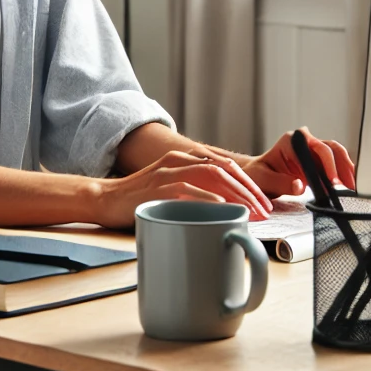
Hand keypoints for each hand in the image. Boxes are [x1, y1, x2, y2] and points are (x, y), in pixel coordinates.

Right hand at [96, 149, 272, 228]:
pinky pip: (189, 189)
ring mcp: (169, 171)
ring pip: (213, 177)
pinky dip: (208, 197)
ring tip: (251, 212)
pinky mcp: (158, 186)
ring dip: (237, 195)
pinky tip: (222, 206)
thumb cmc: (140, 199)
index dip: (249, 183)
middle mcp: (180, 159)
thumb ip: (194, 192)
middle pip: (225, 170)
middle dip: (250, 191)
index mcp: (186, 158)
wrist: (105, 198)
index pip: (226, 166)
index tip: (264, 202)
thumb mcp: (171, 189)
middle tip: (265, 211)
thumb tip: (226, 210)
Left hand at [244, 127, 355, 198]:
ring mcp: (312, 152)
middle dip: (342, 166)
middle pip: (331, 148)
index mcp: (291, 141)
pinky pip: (335, 166)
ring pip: (336, 155)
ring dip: (346, 170)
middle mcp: (305, 142)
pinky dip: (343, 175)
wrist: (257, 176)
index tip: (333, 181)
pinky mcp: (317, 163)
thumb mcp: (262, 178)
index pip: (316, 148)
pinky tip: (349, 186)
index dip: (327, 164)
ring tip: (353, 188)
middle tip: (348, 186)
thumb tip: (299, 185)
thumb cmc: (257, 174)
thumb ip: (280, 182)